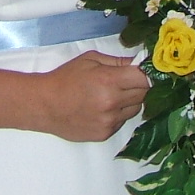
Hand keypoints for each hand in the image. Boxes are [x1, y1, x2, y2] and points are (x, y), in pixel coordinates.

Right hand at [35, 51, 149, 141]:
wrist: (44, 105)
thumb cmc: (66, 78)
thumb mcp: (91, 60)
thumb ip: (118, 62)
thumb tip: (141, 62)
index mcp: (109, 81)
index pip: (145, 79)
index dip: (150, 73)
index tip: (150, 70)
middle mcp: (112, 103)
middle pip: (145, 94)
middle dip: (141, 86)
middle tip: (129, 80)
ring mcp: (109, 121)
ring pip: (136, 109)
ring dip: (131, 101)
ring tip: (113, 94)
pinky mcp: (105, 134)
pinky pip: (123, 121)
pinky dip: (119, 114)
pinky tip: (103, 108)